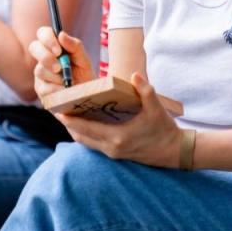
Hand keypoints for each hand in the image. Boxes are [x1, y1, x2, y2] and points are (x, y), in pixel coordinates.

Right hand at [28, 27, 95, 97]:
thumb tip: (61, 34)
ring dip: (56, 77)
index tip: (58, 51)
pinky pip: (44, 88)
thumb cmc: (84, 74)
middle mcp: (44, 57)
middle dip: (46, 57)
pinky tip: (65, 90)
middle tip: (59, 68)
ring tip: (69, 82)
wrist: (87, 95)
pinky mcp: (40, 89)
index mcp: (54, 46)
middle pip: (34, 47)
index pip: (43, 33)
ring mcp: (40, 73)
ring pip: (40, 70)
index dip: (47, 39)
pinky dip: (57, 90)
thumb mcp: (84, 60)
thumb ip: (75, 46)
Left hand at [57, 72, 183, 166]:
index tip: (58, 111)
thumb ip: (145, 91)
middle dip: (68, 124)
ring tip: (66, 116)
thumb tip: (134, 75)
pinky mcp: (116, 154)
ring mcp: (113, 153)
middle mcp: (111, 148)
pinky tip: (83, 124)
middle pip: (81, 136)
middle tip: (57, 110)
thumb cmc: (165, 129)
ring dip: (76, 130)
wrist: (174, 152)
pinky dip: (86, 134)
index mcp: (118, 137)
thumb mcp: (156, 109)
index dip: (70, 120)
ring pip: (86, 142)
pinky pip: (94, 144)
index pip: (86, 128)